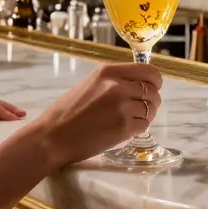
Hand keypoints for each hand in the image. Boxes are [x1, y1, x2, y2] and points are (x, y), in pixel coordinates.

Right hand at [30, 63, 162, 167]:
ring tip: (130, 120)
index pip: (149, 71)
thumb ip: (114, 81)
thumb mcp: (90, 84)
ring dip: (145, 116)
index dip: (155, 81)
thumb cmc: (67, 112)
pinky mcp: (123, 127)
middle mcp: (118, 86)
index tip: (152, 88)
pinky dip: (138, 129)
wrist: (52, 137)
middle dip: (152, 101)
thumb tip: (139, 84)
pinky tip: (125, 130)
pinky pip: (144, 126)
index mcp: (109, 71)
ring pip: (150, 110)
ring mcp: (122, 106)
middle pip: (153, 91)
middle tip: (142, 109)